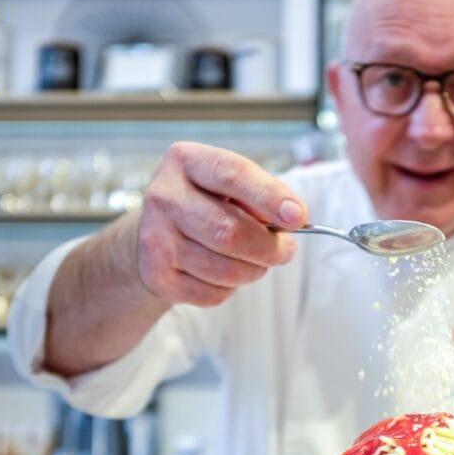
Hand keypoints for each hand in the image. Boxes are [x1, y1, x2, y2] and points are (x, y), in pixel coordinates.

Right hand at [136, 142, 307, 306]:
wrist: (158, 233)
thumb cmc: (207, 204)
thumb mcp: (230, 186)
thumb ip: (261, 195)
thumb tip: (294, 217)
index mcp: (186, 161)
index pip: (232, 174)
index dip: (269, 196)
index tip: (298, 216)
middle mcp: (164, 196)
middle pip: (229, 232)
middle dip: (268, 247)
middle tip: (285, 250)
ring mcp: (155, 238)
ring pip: (225, 270)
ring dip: (253, 270)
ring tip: (254, 260)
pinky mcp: (157, 276)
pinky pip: (213, 293)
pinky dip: (230, 288)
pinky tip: (224, 273)